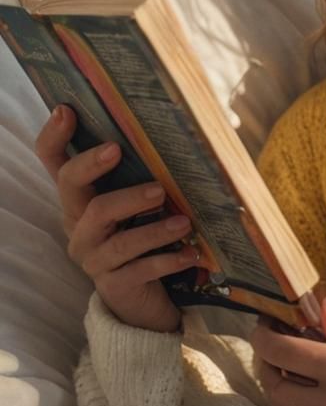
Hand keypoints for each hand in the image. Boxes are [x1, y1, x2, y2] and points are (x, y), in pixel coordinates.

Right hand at [35, 104, 194, 331]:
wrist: (144, 295)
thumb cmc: (144, 232)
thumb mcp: (140, 199)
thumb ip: (145, 169)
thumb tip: (180, 127)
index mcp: (81, 198)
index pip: (53, 162)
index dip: (54, 136)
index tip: (67, 111)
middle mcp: (78, 224)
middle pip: (72, 188)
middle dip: (96, 168)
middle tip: (133, 160)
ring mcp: (93, 256)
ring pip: (115, 236)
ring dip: (154, 228)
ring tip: (185, 221)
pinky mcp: (114, 284)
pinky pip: (140, 270)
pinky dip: (169, 260)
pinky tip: (192, 253)